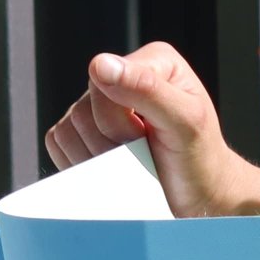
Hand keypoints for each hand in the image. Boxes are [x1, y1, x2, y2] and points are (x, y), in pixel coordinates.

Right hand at [44, 42, 257, 217]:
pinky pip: (58, 144)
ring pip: (67, 130)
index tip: (152, 137)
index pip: (101, 82)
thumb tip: (99, 64)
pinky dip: (82, 165)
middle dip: (113, 144)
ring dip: (100, 159)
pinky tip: (113, 169)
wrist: (200, 198)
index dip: (120, 121)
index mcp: (149, 61)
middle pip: (82, 111)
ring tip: (133, 162)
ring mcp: (97, 105)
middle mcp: (120, 77)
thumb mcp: (186, 121)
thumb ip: (146, 88)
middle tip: (146, 153)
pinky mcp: (83, 133)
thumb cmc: (201, 159)